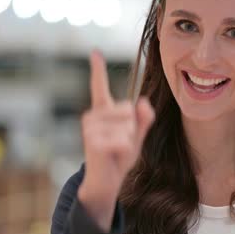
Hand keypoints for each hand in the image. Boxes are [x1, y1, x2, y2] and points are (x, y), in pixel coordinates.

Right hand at [77, 50, 154, 231]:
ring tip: (116, 150)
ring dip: (128, 141)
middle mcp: (93, 116)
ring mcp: (90, 128)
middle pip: (128, 110)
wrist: (106, 182)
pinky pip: (123, 140)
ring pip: (126, 125)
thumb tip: (143, 101)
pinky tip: (114, 156)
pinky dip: (125, 150)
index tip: (95, 51)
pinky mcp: (92, 141)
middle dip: (132, 129)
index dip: (97, 69)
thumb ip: (143, 119)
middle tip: (120, 143)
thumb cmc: (119, 157)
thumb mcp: (137, 136)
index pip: (99, 86)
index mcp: (104, 112)